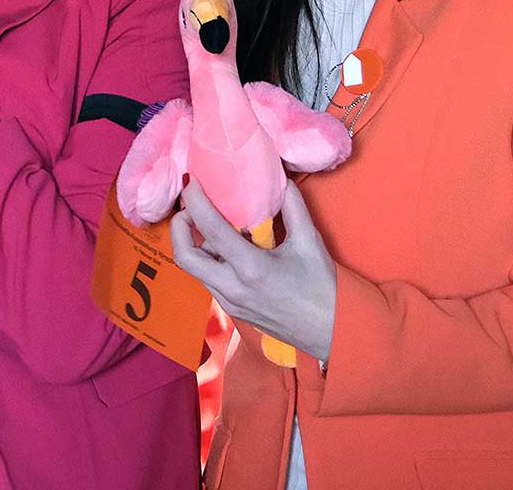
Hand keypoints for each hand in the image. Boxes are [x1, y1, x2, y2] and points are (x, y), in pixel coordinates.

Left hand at [170, 179, 337, 361]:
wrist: (333, 333)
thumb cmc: (325, 289)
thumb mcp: (310, 242)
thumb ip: (292, 206)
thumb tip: (280, 180)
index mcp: (251, 268)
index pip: (210, 229)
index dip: (195, 201)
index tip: (192, 181)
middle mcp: (232, 288)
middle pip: (184, 256)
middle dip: (179, 227)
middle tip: (192, 207)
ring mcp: (230, 303)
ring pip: (195, 269)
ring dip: (195, 243)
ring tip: (215, 223)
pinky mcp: (233, 310)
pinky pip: (209, 280)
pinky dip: (210, 259)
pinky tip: (230, 247)